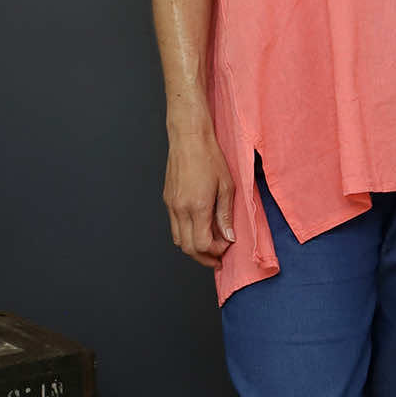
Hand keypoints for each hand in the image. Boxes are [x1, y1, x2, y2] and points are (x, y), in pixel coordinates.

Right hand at [164, 126, 235, 266]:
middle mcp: (180, 209)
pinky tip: (199, 227)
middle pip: (188, 247)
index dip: (215, 252)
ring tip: (209, 245)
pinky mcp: (167, 199)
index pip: (202, 244)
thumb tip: (228, 236)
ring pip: (179, 239)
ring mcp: (171, 205)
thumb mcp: (227, 186)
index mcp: (197, 206)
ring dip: (194, 247)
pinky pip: (174, 225)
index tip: (226, 247)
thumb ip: (225, 214)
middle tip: (217, 258)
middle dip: (204, 257)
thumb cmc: (209, 157)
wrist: (189, 138)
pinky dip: (186, 234)